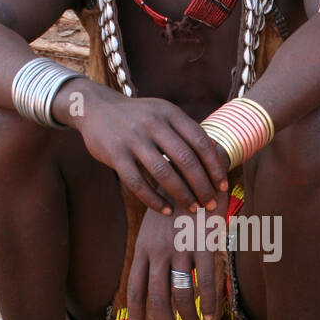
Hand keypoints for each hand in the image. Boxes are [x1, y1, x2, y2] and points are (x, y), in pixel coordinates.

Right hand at [78, 87, 228, 214]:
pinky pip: (137, 183)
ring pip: (163, 173)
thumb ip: (184, 130)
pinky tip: (165, 210)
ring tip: (192, 209)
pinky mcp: (115, 154)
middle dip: (202, 185)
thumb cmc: (138, 116)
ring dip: (182, 195)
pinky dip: (153, 200)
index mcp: (170, 113)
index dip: (214, 166)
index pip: (200, 141)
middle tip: (210, 203)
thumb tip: (216, 153)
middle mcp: (153, 123)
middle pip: (185, 160)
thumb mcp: (162, 112)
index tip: (222, 186)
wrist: (96, 108)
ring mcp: (133, 139)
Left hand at [127, 192, 228, 319]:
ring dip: (190, 319)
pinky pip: (207, 282)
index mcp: (143, 249)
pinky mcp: (203, 245)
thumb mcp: (154, 227)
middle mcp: (158, 252)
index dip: (137, 316)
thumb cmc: (176, 202)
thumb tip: (156, 283)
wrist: (194, 170)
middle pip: (157, 301)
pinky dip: (210, 301)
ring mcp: (180, 249)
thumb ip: (153, 254)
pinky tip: (214, 312)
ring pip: (182, 296)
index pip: (135, 290)